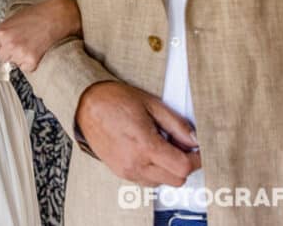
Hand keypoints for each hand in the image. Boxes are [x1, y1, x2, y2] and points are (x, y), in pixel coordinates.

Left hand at [0, 0, 82, 71]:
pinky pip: (25, 68)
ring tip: (29, 44)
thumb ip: (3, 33)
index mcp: (1, 32)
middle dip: (9, 52)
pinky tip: (35, 50)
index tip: (4, 45)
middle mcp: (8, 43)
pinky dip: (30, 62)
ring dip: (19, 57)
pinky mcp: (31, 61)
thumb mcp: (13, 19)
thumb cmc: (36, 15)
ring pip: (13, 63)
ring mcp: (20, 53)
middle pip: (1, 58)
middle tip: (20, 43)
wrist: (56, 17)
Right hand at [76, 81, 200, 186]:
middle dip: (184, 165)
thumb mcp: (152, 105)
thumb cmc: (114, 100)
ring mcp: (126, 170)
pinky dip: (154, 170)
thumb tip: (194, 140)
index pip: (183, 167)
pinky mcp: (119, 172)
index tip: (197, 151)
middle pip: (176, 180)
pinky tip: (149, 152)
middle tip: (182, 147)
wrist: (85, 104)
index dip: (196, 159)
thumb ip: (177, 125)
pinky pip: (146, 180)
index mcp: (144, 145)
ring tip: (162, 147)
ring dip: (168, 169)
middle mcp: (135, 163)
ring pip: (162, 182)